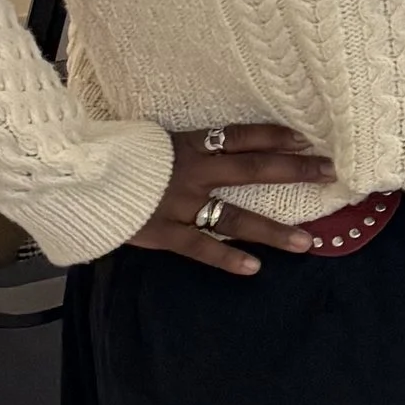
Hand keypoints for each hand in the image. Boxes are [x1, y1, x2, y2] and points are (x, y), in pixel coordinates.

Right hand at [128, 125, 334, 274]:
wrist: (74, 177)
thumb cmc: (113, 158)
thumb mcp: (151, 143)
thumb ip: (182, 150)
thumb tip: (213, 149)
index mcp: (189, 145)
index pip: (241, 137)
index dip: (274, 136)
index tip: (306, 139)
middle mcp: (192, 172)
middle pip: (253, 169)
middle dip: (294, 171)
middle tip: (330, 173)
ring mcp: (180, 204)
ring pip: (236, 216)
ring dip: (274, 230)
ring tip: (307, 242)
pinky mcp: (164, 232)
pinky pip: (202, 246)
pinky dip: (227, 257)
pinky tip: (255, 268)